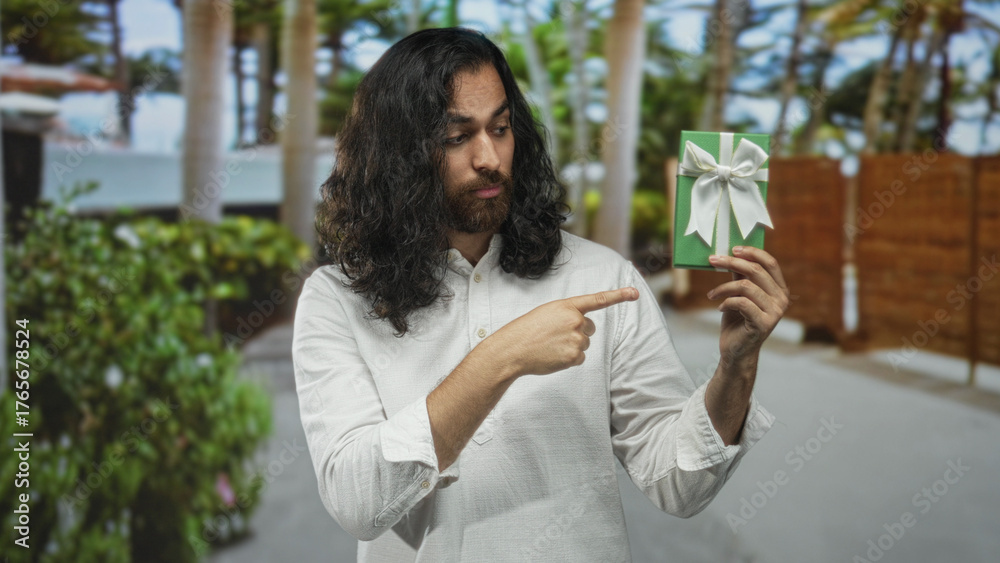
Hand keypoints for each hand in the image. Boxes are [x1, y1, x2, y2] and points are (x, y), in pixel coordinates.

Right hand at [488, 287, 638, 376]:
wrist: (513, 349)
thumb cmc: (527, 330)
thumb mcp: (547, 313)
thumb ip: (567, 315)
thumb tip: (584, 328)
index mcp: (567, 306)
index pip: (597, 300)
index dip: (618, 296)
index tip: (635, 293)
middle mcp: (575, 320)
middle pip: (589, 328)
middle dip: (577, 332)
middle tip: (555, 335)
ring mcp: (576, 339)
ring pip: (584, 343)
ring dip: (571, 346)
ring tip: (551, 346)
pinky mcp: (574, 356)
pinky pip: (579, 358)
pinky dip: (568, 359)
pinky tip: (553, 355)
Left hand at [706, 247, 789, 366]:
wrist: (736, 350)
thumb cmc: (737, 320)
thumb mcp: (739, 294)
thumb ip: (741, 276)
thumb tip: (733, 253)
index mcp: (779, 289)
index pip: (770, 262)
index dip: (752, 252)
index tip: (733, 248)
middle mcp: (782, 299)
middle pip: (756, 271)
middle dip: (731, 262)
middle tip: (712, 260)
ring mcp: (775, 312)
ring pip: (745, 286)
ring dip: (723, 287)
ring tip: (712, 294)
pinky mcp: (764, 323)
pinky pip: (741, 302)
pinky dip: (726, 302)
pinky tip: (720, 307)